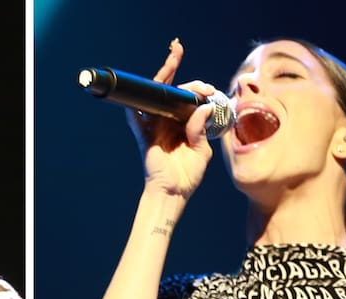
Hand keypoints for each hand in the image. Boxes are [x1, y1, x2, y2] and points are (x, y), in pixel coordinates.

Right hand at [129, 39, 216, 199]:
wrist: (174, 192)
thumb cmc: (188, 174)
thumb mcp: (201, 150)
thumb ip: (201, 129)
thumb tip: (204, 107)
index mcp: (183, 123)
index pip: (188, 99)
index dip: (197, 89)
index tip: (209, 89)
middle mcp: (168, 121)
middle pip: (171, 91)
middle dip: (177, 71)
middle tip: (184, 60)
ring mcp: (155, 126)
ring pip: (156, 96)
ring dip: (163, 76)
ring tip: (172, 59)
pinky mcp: (145, 136)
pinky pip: (136, 118)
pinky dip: (136, 106)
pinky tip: (143, 89)